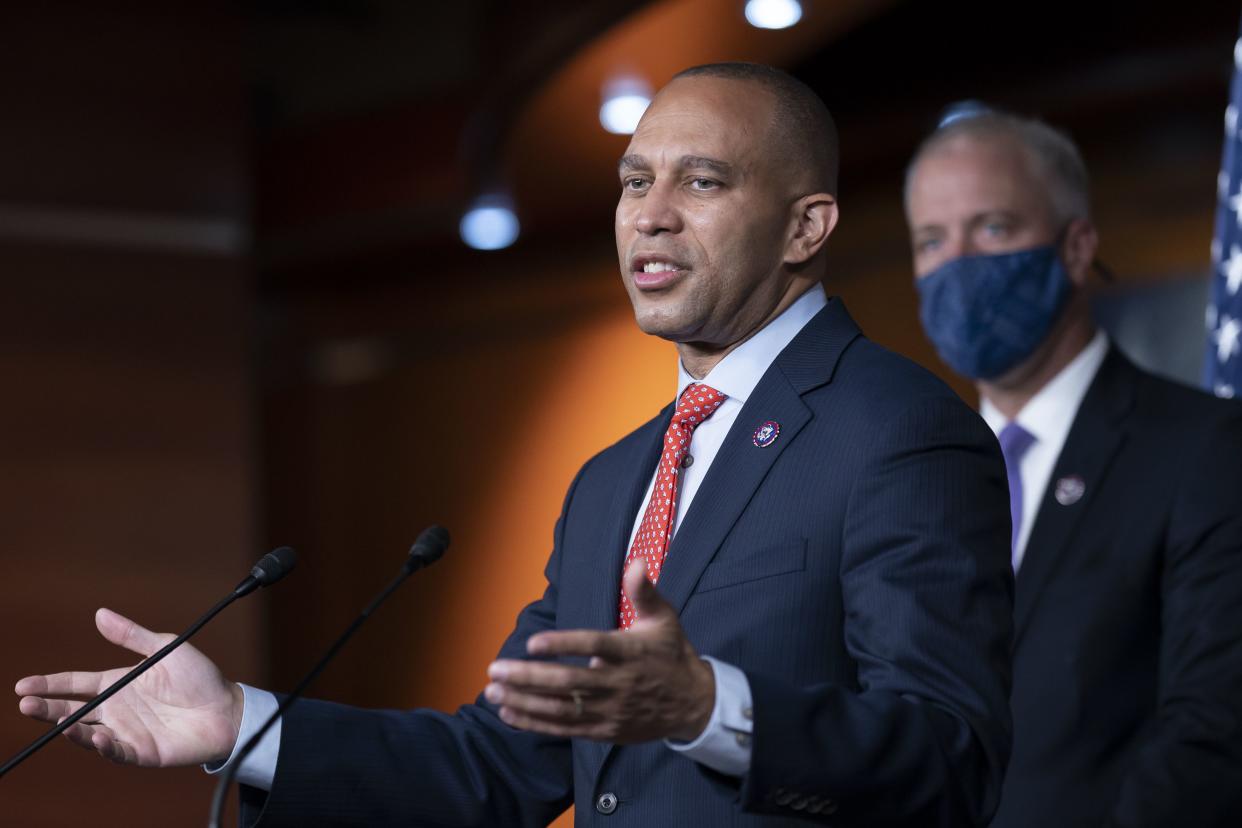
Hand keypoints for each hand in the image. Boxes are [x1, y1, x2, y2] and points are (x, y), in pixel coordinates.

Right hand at [14, 608, 242, 766]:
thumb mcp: (165, 649)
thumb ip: (132, 636)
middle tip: (25, 705)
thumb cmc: (200, 677)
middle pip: (74, 711)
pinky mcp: (141, 752)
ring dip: (70, 729)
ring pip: (88, 734)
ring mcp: (127, 732)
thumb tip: (99, 614)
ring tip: (56, 720)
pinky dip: (103, 747)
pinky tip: (96, 737)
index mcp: (119, 684)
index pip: (76, 684)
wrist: (228, 708)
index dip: (50, 684)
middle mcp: (118, 710)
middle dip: (47, 709)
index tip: (23, 685)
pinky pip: (116, 751)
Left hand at [484, 558, 714, 743]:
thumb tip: (635, 562)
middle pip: (568, 682)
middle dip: (528, 677)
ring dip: (525, 701)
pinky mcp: (605, 730)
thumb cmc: (670, 653)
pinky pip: (566, 729)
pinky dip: (536, 723)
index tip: (532, 643)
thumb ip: (643, 592)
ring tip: (493, 691)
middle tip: (495, 670)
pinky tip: (509, 713)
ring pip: (562, 709)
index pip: (593, 646)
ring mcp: (610, 711)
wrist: (692, 703)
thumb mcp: (664, 618)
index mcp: (630, 652)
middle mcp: (619, 683)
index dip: (562, 644)